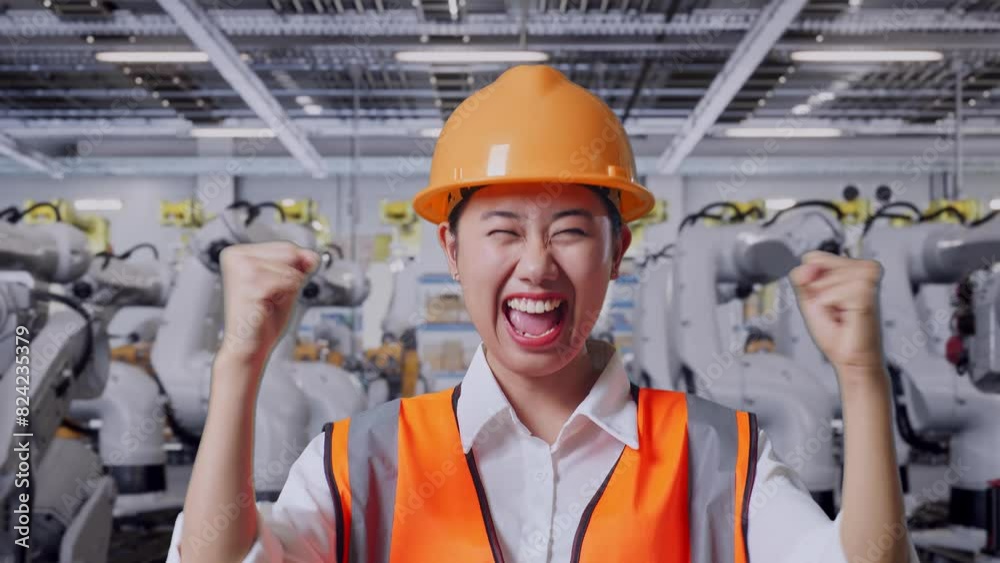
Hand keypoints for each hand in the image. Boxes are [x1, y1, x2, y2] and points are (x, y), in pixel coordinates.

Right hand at [217, 241, 318, 372]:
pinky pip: (289, 281)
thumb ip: (300, 265)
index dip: (292, 271)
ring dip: (288, 288)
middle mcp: (235, 255)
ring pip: (290, 267)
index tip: (273, 290)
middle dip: (290, 278)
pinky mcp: (250, 283)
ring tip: (267, 302)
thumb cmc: (264, 319)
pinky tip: (267, 305)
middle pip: (289, 252)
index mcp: (238, 253)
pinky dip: (287, 295)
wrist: (249, 347)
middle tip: (270, 297)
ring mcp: (241, 268)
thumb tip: (313, 255)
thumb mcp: (287, 284)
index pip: (286, 247)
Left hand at [789, 251, 885, 377]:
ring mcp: (868, 278)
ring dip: (825, 299)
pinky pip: (832, 292)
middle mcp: (864, 269)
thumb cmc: (836, 332)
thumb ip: (801, 277)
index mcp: (852, 268)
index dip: (809, 280)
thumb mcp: (809, 299)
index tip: (825, 298)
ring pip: (826, 277)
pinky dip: (830, 305)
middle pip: (817, 263)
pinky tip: (845, 315)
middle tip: (834, 308)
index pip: (814, 256)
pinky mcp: (867, 291)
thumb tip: (809, 266)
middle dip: (817, 290)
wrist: (851, 358)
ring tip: (842, 312)